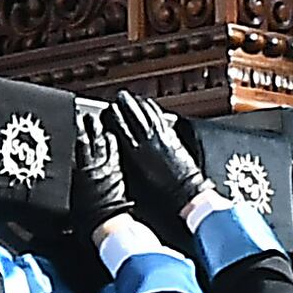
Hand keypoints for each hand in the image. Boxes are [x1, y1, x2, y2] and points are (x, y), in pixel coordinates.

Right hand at [109, 93, 205, 220]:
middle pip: (134, 115)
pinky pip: (160, 117)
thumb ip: (123, 165)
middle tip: (119, 97)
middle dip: (125, 104)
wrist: (186, 196)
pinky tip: (151, 106)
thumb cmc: (160, 196)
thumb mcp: (133, 183)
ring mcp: (162, 137)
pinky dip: (154, 109)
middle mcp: (147, 141)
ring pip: (148, 114)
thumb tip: (115, 157)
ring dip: (139, 104)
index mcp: (134, 153)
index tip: (106, 110)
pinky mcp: (173, 137)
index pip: (119, 127)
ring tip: (133, 98)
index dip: (111, 117)